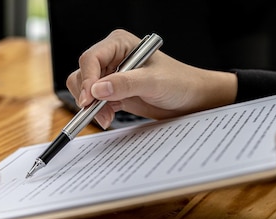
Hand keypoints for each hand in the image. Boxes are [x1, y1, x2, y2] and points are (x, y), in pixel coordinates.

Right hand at [66, 29, 237, 128]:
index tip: (90, 99)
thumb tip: (97, 89)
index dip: (87, 79)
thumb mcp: (153, 82)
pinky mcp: (114, 92)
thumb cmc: (180, 83)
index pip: (91, 58)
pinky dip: (98, 112)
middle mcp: (113, 57)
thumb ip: (125, 84)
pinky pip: (95, 102)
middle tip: (95, 112)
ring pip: (86, 89)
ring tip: (106, 117)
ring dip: (92, 106)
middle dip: (87, 95)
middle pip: (83, 74)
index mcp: (120, 44)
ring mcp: (112, 75)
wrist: (192, 100)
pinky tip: (108, 118)